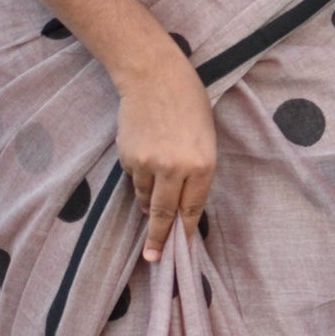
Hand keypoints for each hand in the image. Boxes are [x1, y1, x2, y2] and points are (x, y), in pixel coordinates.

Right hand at [115, 42, 218, 262]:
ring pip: (145, 198)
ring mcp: (149, 165)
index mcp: (203, 165)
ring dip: (148, 203)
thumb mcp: (206, 139)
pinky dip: (139, 178)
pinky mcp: (128, 158)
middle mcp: (176, 169)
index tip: (180, 247)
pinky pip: (134, 179)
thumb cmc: (189, 104)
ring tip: (151, 194)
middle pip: (164, 214)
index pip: (192, 209)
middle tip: (154, 258)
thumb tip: (181, 203)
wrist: (153, 77)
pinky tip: (144, 157)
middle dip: (159, 238)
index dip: (185, 230)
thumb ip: (197, 172)